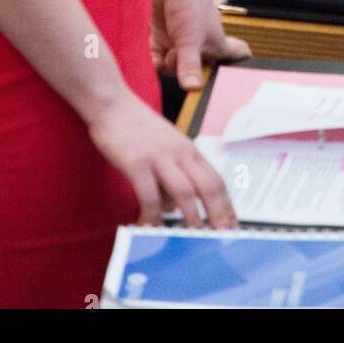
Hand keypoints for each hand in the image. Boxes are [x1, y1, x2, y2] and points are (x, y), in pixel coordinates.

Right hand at [87, 86, 237, 227]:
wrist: (112, 103)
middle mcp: (179, 152)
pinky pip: (150, 195)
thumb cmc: (136, 126)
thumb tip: (172, 208)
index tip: (231, 227)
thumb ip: (171, 176)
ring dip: (191, 218)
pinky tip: (151, 227)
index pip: (216, 180)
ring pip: (184, 192)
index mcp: (188, 149)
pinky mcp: (137, 163)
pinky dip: (153, 215)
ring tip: (192, 239)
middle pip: (208, 186)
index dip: (226, 205)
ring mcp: (159, 157)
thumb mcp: (164, 147)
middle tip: (222, 238)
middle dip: (218, 215)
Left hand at [150, 0, 250, 89]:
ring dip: (167, 65)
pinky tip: (154, 55)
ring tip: (166, 55)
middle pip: (197, 70)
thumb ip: (190, 65)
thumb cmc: (189, 1)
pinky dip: (155, 58)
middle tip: (182, 61)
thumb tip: (193, 88)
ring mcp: (181, 39)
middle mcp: (200, 43)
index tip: (236, 75)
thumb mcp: (190, 40)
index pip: (237, 55)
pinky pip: (158, 56)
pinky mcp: (163, 34)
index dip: (239, 64)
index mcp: (217, 44)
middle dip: (186, 71)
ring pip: (175, 65)